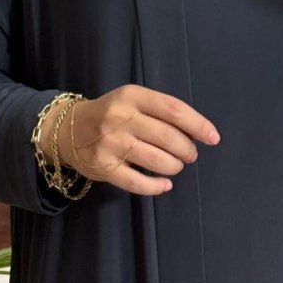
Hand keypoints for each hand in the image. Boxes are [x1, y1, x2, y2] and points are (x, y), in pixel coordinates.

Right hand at [48, 85, 219, 196]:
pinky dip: (157, 186)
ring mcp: (110, 144)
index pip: (173, 109)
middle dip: (187, 150)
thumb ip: (160, 111)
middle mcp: (120, 118)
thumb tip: (197, 132)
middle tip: (190, 155)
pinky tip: (164, 184)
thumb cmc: (112, 113)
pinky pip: (138, 183)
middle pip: (168, 137)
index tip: (213, 137)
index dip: (198, 125)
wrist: (68, 130)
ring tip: (176, 166)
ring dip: (175, 166)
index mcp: (131, 96)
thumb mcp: (132, 100)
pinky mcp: (104, 168)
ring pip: (157, 160)